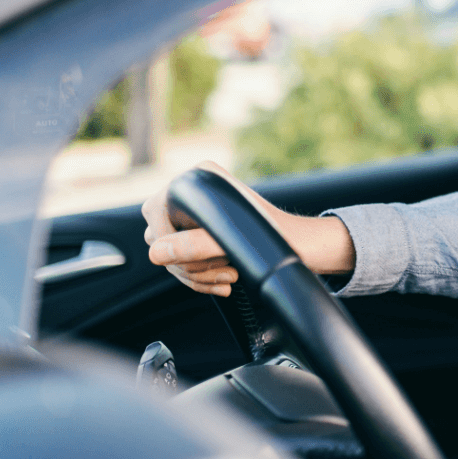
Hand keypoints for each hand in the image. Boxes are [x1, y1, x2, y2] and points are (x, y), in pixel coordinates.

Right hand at [142, 161, 354, 295]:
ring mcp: (195, 213)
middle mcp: (194, 192)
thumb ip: (193, 246)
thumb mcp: (231, 244)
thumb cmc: (276, 238)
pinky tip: (225, 281)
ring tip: (231, 275)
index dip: (170, 242)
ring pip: (169, 254)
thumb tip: (157, 253)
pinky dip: (201, 278)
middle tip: (225, 269)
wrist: (302, 247)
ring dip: (198, 274)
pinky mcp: (201, 234)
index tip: (198, 260)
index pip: (156, 211)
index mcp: (200, 177)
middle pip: (160, 236)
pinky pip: (181, 261)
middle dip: (189, 263)